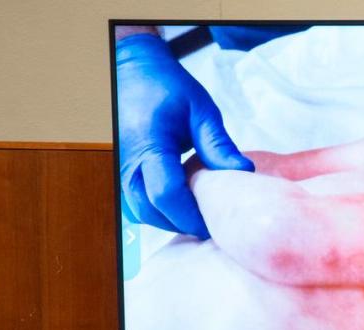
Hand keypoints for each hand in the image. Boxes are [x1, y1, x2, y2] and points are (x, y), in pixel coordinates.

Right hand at [115, 34, 253, 237]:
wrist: (132, 71)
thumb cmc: (167, 87)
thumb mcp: (201, 110)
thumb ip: (219, 145)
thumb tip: (244, 174)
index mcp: (148, 144)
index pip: (166, 194)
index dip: (192, 215)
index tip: (217, 222)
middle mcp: (126, 161)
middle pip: (152, 211)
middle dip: (183, 223)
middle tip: (214, 223)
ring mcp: (118, 169)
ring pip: (141, 213)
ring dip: (170, 220)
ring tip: (200, 215)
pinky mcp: (119, 173)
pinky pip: (136, 205)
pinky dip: (159, 212)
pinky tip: (182, 206)